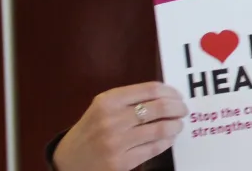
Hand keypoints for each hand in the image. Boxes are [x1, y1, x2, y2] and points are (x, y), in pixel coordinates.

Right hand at [52, 82, 186, 170]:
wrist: (68, 161)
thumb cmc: (91, 130)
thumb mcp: (103, 108)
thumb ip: (130, 99)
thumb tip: (168, 95)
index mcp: (108, 101)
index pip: (151, 89)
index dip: (171, 92)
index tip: (178, 96)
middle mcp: (112, 119)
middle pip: (160, 107)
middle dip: (178, 108)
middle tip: (183, 111)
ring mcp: (117, 142)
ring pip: (161, 129)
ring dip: (176, 126)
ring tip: (178, 125)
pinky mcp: (121, 162)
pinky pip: (155, 148)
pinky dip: (167, 142)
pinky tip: (168, 139)